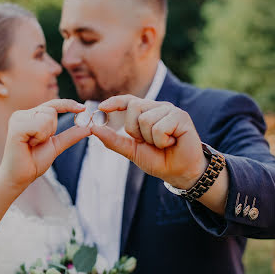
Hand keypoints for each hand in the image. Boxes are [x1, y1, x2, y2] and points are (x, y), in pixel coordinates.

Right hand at [0, 99, 90, 188]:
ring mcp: (18, 119)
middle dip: (51, 128)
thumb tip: (89, 127)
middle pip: (51, 110)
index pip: (53, 104)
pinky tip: (28, 144)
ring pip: (46, 116)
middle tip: (38, 142)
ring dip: (45, 134)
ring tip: (32, 144)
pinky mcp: (16, 127)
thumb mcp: (57, 145)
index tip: (83, 108)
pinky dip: (39, 137)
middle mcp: (23, 114)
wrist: (20, 177)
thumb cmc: (34, 161)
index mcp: (31, 116)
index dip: (68, 104)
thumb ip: (71, 135)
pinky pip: (39, 125)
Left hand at [90, 95, 207, 188]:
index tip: (101, 107)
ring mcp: (170, 110)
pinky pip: (160, 127)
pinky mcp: (181, 116)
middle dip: (135, 130)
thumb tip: (93, 129)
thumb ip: (113, 140)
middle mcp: (157, 107)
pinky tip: (172, 143)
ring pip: (146, 119)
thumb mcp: (132, 150)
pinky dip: (162, 141)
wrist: (179, 172)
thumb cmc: (158, 160)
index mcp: (146, 112)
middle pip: (133, 107)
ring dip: (151, 139)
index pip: (128, 101)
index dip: (115, 102)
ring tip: (163, 144)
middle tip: (148, 142)